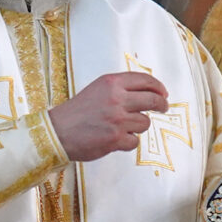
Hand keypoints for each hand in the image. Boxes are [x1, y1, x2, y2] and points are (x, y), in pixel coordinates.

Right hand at [49, 71, 166, 161]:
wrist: (58, 132)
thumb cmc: (77, 112)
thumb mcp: (97, 90)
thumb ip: (120, 88)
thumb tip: (148, 93)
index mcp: (111, 83)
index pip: (145, 80)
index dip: (158, 87)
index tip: (164, 93)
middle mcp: (117, 99)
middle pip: (153, 100)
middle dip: (162, 105)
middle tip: (163, 108)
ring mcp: (117, 119)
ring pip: (145, 123)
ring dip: (138, 126)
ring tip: (122, 127)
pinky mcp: (116, 138)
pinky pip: (135, 141)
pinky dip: (128, 142)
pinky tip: (115, 139)